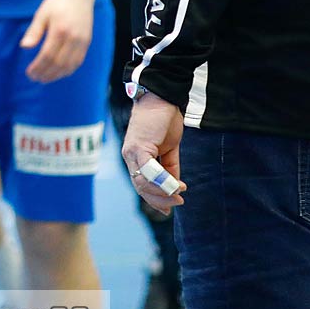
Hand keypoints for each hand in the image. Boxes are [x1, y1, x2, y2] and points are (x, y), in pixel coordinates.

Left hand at [22, 0, 94, 81]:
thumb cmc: (57, 3)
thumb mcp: (41, 14)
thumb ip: (34, 31)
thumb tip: (24, 47)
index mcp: (59, 30)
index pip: (47, 55)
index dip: (38, 67)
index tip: (29, 72)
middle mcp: (73, 38)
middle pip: (59, 63)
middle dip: (46, 73)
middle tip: (35, 78)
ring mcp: (82, 41)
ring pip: (70, 65)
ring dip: (57, 75)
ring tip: (45, 79)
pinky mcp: (87, 42)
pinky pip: (78, 61)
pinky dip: (68, 70)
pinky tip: (59, 73)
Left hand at [121, 92, 185, 214]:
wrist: (161, 98)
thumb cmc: (164, 121)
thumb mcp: (168, 149)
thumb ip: (169, 167)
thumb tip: (175, 187)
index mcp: (135, 157)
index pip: (141, 185)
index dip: (154, 199)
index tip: (168, 210)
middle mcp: (130, 156)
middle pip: (140, 187)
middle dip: (159, 199)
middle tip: (177, 203)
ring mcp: (132, 151)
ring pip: (143, 181)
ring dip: (162, 192)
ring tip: (179, 195)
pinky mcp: (139, 146)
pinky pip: (149, 168)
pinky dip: (162, 180)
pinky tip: (176, 185)